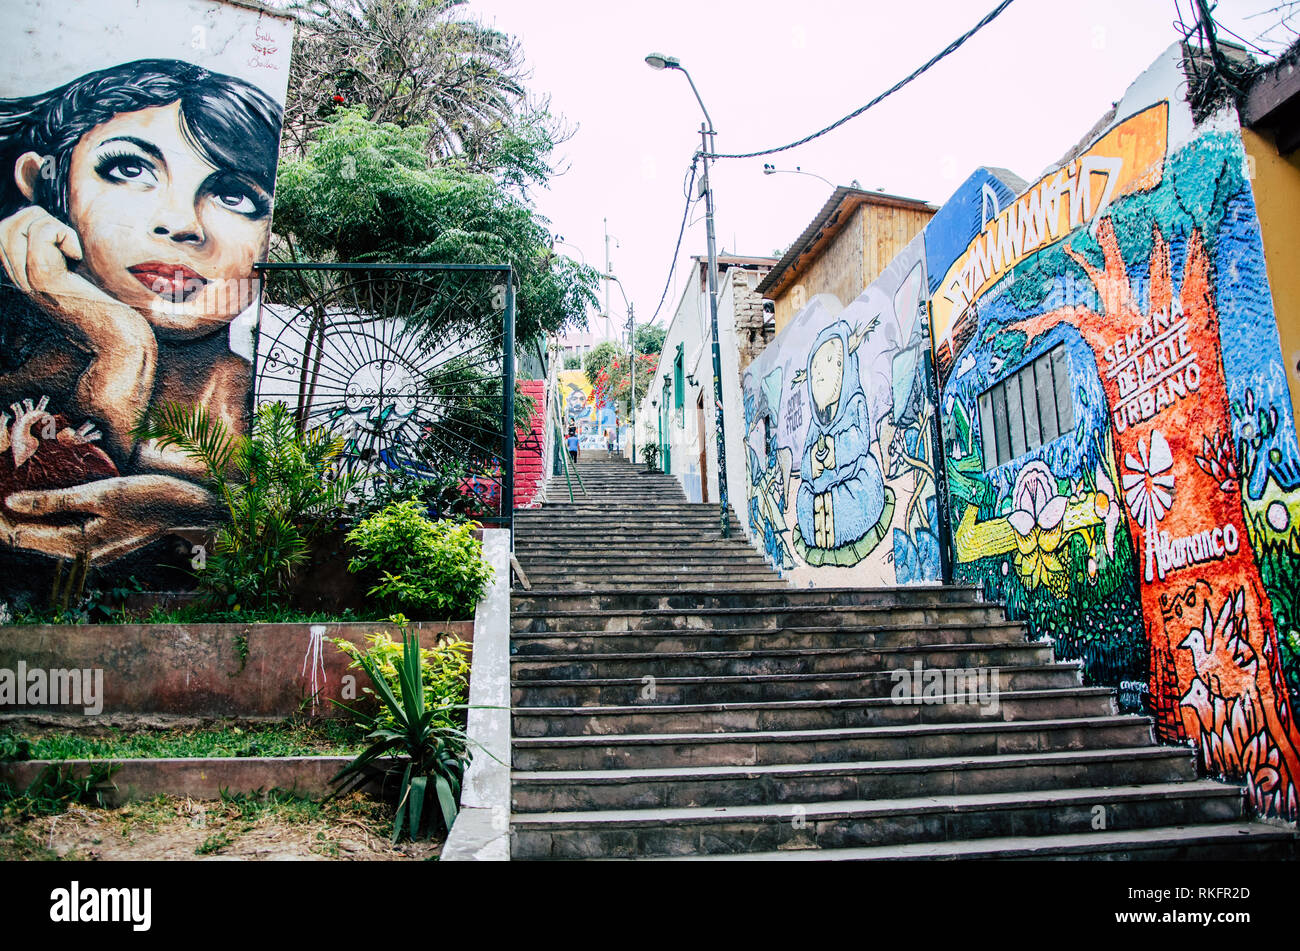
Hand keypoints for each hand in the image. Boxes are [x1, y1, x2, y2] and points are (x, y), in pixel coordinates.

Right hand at [0, 205, 152, 351]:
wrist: (120, 341)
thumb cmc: (110, 308)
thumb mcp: (79, 274)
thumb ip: (58, 252)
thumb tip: (50, 220)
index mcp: (25, 278)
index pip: (4, 234)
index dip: (32, 223)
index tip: (63, 241)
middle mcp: (21, 280)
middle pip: (6, 227)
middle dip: (39, 220)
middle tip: (69, 243)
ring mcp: (29, 280)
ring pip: (19, 227)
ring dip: (52, 226)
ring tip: (74, 251)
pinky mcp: (45, 279)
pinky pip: (42, 234)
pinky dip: (65, 236)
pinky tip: (80, 258)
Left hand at [1, 474, 218, 562]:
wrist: (190, 508)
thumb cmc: (149, 497)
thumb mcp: (100, 493)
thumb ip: (53, 499)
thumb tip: (10, 502)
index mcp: (78, 546)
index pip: (23, 536)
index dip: (0, 522)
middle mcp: (84, 555)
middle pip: (34, 540)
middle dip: (10, 521)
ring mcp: (95, 552)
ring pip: (50, 537)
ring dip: (30, 520)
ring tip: (11, 499)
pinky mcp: (105, 542)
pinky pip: (67, 533)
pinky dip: (51, 519)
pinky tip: (45, 504)